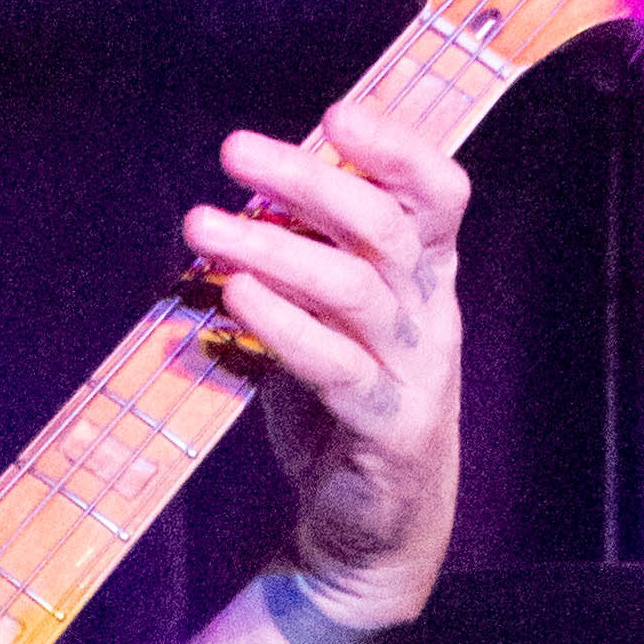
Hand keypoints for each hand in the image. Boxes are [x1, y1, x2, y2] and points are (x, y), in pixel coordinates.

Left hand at [180, 83, 468, 635]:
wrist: (373, 530)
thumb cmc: (342, 409)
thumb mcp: (327, 323)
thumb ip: (300, 264)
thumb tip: (242, 202)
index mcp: (427, 276)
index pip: (439, 192)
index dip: (399, 146)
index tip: (338, 112)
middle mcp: (430, 314)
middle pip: (386, 227)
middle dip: (310, 180)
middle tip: (235, 151)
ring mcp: (415, 372)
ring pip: (356, 289)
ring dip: (274, 250)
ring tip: (204, 225)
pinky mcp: (387, 427)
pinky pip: (336, 366)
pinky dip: (282, 326)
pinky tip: (235, 298)